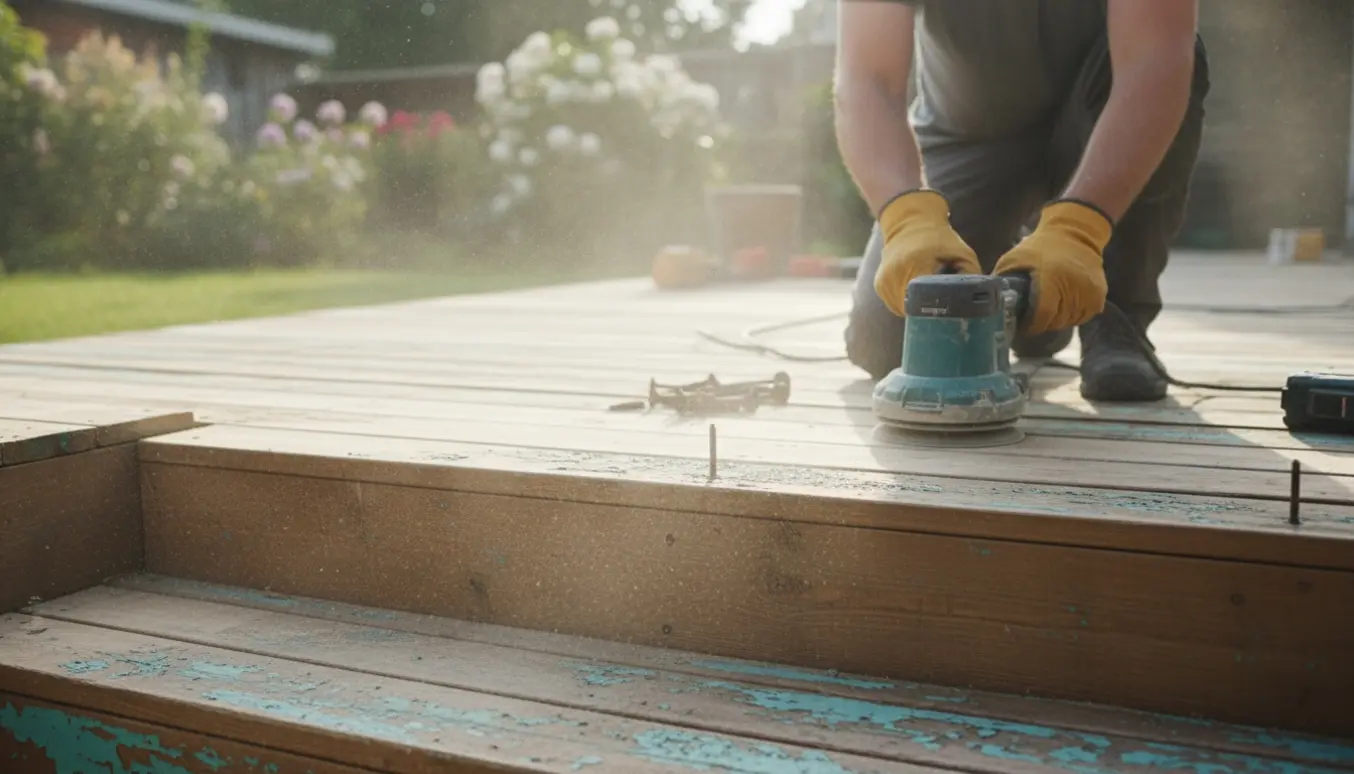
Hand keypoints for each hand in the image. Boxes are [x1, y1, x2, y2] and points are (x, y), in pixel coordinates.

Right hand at [873, 190, 981, 315]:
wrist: (909, 222)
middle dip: (927, 311)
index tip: (946, 309)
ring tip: (928, 295)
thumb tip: (975, 299)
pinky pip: (894, 305)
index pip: (922, 302)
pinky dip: (906, 303)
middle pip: (911, 310)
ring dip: (916, 309)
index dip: (936, 310)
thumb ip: (971, 274)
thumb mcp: (961, 252)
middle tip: (941, 303)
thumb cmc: (937, 237)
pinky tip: (916, 292)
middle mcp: (893, 274)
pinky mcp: (879, 285)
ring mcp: (883, 281)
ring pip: (902, 311)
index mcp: (913, 265)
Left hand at [992, 200, 1112, 333]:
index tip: (1024, 325)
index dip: (1031, 325)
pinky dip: (1073, 314)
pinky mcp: (1099, 294)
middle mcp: (1073, 288)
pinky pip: (1084, 315)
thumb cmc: (1041, 246)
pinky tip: (1065, 304)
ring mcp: (1089, 292)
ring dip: (1059, 319)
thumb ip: (1003, 278)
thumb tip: (990, 300)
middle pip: (1056, 321)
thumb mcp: (1015, 257)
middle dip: (1043, 322)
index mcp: (1051, 280)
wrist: (1076, 232)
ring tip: (1050, 309)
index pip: (1043, 316)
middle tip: (1035, 316)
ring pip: (1071, 321)